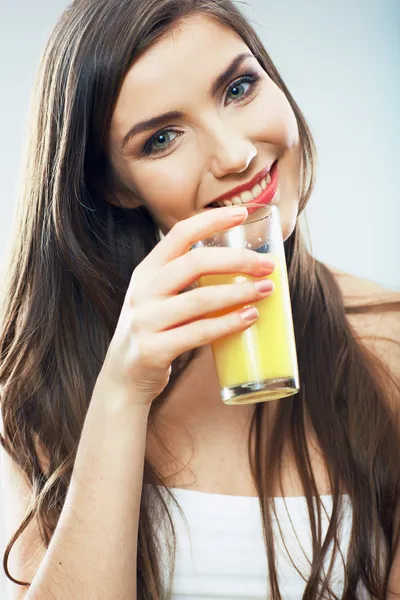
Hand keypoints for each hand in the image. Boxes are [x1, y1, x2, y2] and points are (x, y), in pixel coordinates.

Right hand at [96, 206, 274, 407]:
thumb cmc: (153, 333)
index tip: (243, 214)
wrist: (122, 379)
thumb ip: (184, 281)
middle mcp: (142, 292)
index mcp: (146, 272)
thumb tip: (238, 265)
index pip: (179, 234)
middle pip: (195, 263)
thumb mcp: (156, 299)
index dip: (211, 221)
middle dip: (236, 260)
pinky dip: (228, 324)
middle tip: (267, 265)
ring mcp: (145, 321)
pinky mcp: (154, 350)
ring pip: (200, 299)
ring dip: (239, 293)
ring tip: (266, 290)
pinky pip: (199, 333)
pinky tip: (249, 318)